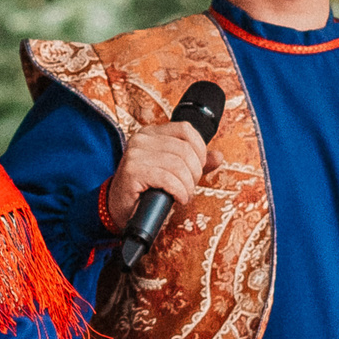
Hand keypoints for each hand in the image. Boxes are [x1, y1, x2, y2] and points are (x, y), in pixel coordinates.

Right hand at [103, 121, 217, 230]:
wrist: (119, 208)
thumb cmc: (146, 189)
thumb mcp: (172, 172)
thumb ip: (194, 162)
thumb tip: (218, 156)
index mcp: (151, 133)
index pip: (186, 129)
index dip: (200, 149)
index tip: (197, 168)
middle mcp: (141, 139)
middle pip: (185, 149)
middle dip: (195, 173)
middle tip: (189, 188)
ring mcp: (135, 154)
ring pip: (178, 165)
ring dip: (187, 185)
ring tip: (183, 195)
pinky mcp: (133, 171)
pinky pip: (168, 178)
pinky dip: (179, 191)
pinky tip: (178, 199)